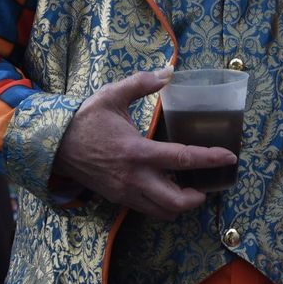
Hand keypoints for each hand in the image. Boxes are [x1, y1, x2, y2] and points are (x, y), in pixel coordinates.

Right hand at [53, 68, 235, 219]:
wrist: (53, 145)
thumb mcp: (112, 95)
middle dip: (196, 198)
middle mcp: (133, 177)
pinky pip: (147, 208)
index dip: (210, 159)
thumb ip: (141, 83)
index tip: (229, 158)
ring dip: (179, 204)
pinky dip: (162, 204)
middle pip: (175, 202)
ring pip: (161, 211)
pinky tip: (165, 187)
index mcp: (137, 151)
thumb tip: (168, 72)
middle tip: (205, 185)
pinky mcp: (117, 198)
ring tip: (187, 188)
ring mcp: (124, 192)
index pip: (182, 159)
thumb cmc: (85, 119)